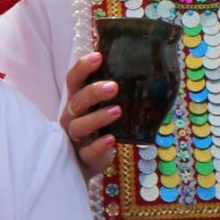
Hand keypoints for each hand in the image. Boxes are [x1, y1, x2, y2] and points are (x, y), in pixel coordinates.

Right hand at [60, 52, 119, 181]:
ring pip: (79, 126)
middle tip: (113, 86)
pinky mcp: (83, 157)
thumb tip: (148, 69)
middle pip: (76, 101)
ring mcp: (75, 138)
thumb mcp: (103, 108)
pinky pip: (87, 151)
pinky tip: (111, 139)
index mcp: (77, 101)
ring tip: (117, 110)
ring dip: (97, 117)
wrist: (86, 163)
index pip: (73, 80)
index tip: (98, 56)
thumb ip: (115, 93)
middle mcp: (71, 117)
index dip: (82, 67)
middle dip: (93, 92)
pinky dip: (99, 145)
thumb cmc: (98, 128)